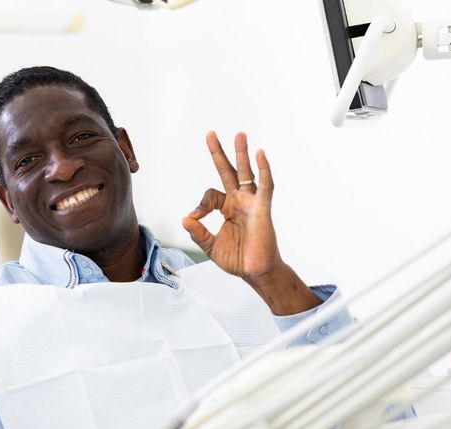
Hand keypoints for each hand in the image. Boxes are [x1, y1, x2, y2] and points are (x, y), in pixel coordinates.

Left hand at [182, 131, 280, 280]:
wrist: (255, 272)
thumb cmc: (238, 260)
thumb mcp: (211, 247)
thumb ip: (199, 233)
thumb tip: (185, 219)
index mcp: (228, 209)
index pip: (211, 195)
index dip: (200, 204)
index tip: (195, 218)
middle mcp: (240, 202)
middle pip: (229, 172)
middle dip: (220, 153)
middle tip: (210, 134)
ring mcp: (252, 203)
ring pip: (247, 173)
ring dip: (242, 154)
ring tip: (239, 134)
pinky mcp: (263, 209)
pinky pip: (265, 185)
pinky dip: (263, 169)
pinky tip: (260, 154)